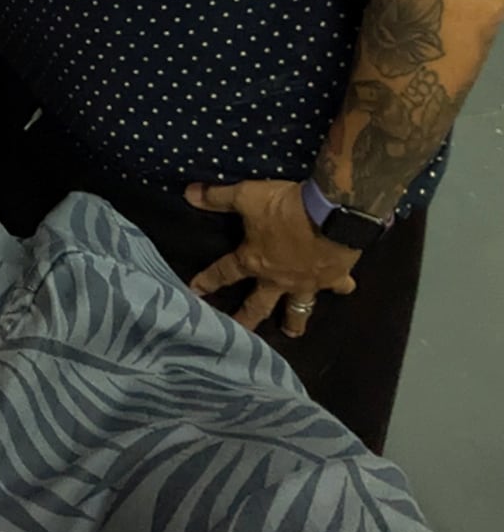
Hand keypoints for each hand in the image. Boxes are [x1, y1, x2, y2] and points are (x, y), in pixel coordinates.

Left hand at [184, 180, 357, 336]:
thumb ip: (217, 197)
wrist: (332, 214)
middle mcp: (278, 279)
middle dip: (247, 321)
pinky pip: (337, 286)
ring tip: (291, 332)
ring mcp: (307, 282)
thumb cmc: (284, 207)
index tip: (195, 293)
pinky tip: (345, 289)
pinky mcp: (334, 278)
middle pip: (258, 305)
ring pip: (298, 309)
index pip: (224, 273)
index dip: (207, 281)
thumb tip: (188, 194)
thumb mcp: (246, 196)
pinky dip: (341, 287)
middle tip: (240, 337)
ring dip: (294, 321)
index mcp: (254, 261)